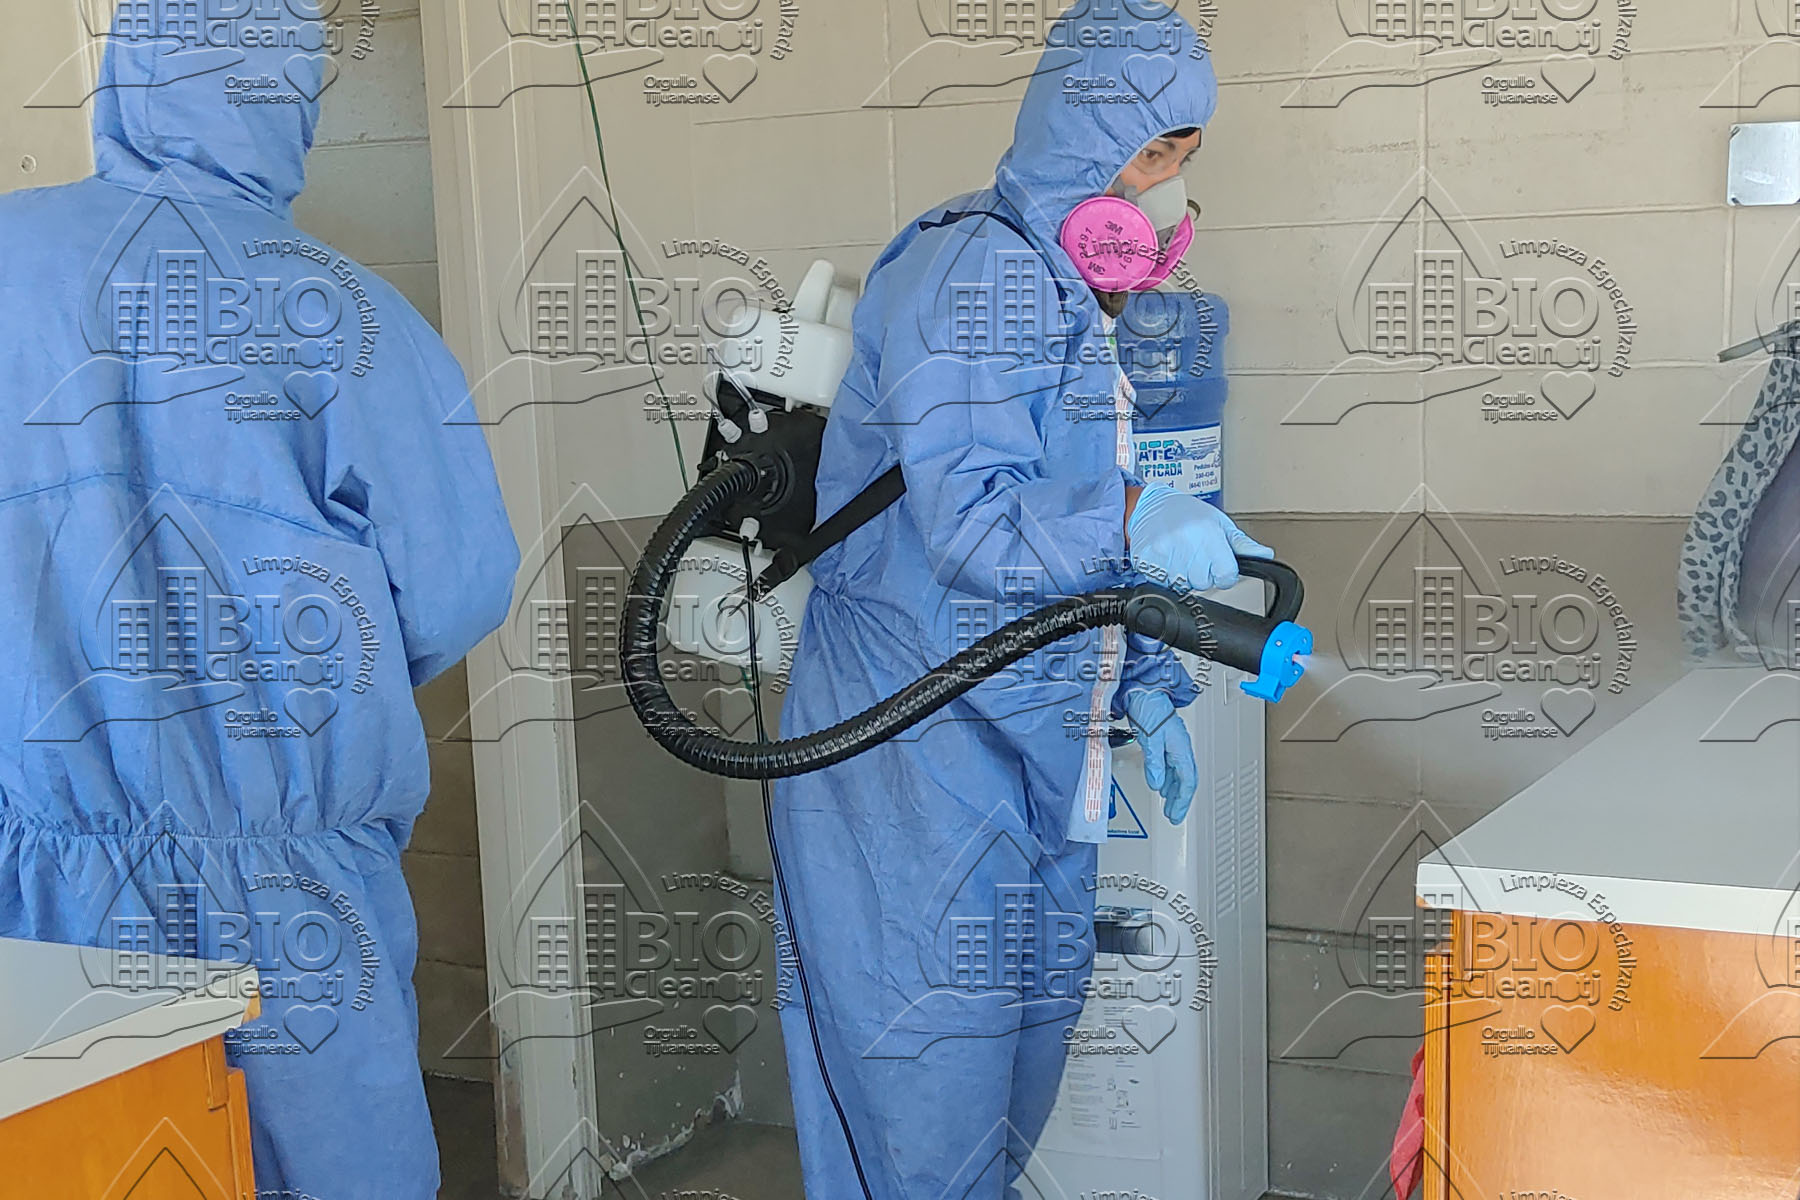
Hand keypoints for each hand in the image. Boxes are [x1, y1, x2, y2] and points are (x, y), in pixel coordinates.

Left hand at [1124, 689, 1197, 824]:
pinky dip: (1168, 779)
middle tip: (1174, 815)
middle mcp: (1180, 748)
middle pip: (1186, 780)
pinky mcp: (1166, 741)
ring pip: (1179, 774)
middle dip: (1180, 800)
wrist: (1145, 690)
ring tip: (1169, 805)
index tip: (1176, 814)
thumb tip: (1157, 783)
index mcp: (1181, 748)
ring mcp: (1174, 745)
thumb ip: (1154, 763)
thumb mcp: (1151, 738)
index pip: (1187, 781)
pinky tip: (1162, 785)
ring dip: (1175, 791)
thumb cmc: (1150, 708)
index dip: (1182, 800)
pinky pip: (1171, 766)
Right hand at [1125, 483, 1271, 592]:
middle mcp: (1188, 545)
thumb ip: (1242, 544)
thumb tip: (1266, 555)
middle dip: (1200, 572)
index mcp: (1210, 535)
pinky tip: (1165, 558)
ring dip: (1182, 575)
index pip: (1227, 576)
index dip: (1223, 571)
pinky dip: (1164, 575)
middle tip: (1191, 552)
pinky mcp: (1147, 561)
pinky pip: (1163, 584)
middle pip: (1204, 583)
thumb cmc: (1185, 513)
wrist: (1147, 506)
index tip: (1214, 559)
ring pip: (1184, 586)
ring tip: (1177, 553)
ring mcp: (1166, 554)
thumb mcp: (1219, 523)